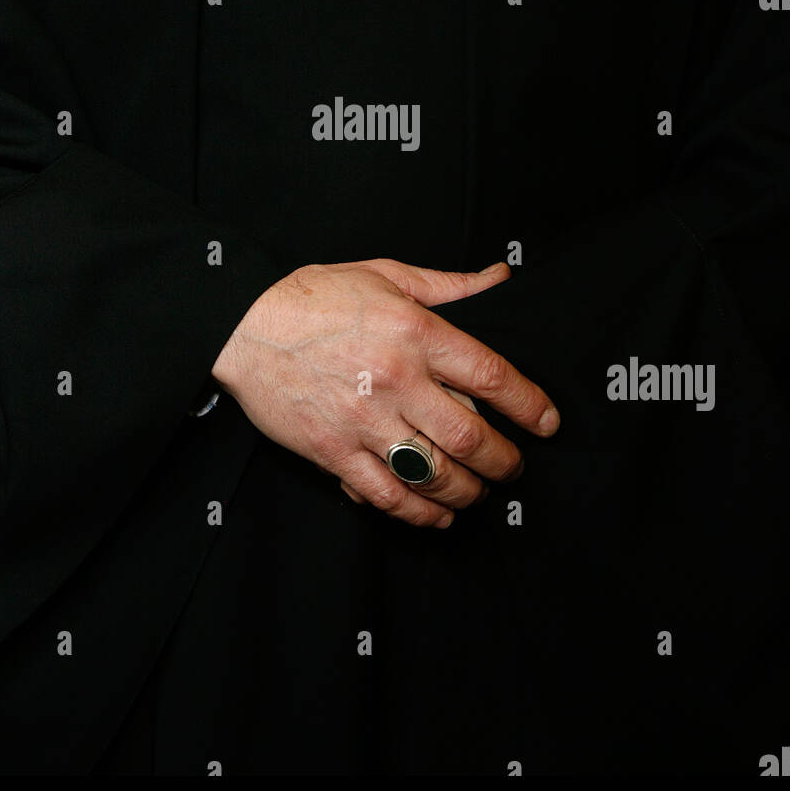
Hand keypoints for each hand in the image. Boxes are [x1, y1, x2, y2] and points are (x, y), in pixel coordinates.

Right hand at [212, 258, 558, 528]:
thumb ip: (450, 286)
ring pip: (435, 474)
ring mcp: (364, 421)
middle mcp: (396, 380)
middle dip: (505, 461)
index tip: (546, 422)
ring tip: (481, 491)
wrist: (242, 325)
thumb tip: (500, 278)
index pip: (492, 377)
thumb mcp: (386, 276)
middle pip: (471, 437)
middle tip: (514, 466)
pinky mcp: (334, 452)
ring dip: (469, 491)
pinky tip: (437, 515)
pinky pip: (387, 495)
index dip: (530, 406)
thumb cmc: (314, 296)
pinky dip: (420, 512)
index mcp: (415, 332)